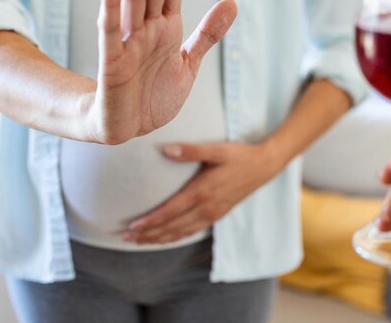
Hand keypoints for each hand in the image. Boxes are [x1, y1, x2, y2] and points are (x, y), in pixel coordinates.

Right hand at [85, 0, 236, 144]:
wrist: (128, 129)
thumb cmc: (154, 95)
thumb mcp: (189, 63)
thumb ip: (208, 34)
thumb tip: (233, 2)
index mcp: (166, 25)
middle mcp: (145, 26)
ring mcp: (127, 41)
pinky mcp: (112, 62)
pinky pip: (109, 28)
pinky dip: (110, 1)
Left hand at [123, 141, 282, 243]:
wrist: (264, 166)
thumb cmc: (238, 155)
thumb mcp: (217, 149)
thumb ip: (191, 150)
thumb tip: (166, 149)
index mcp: (202, 191)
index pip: (170, 212)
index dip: (149, 221)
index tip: (131, 227)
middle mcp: (206, 207)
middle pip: (172, 227)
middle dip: (148, 234)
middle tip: (126, 238)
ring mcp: (212, 213)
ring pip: (181, 232)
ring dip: (159, 239)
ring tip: (140, 241)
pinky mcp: (217, 215)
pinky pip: (192, 231)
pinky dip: (176, 237)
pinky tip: (166, 238)